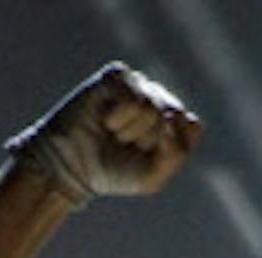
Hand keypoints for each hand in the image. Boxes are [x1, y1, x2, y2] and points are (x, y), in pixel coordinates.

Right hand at [16, 60, 202, 202]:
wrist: (72, 167)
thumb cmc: (114, 171)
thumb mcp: (153, 177)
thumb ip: (176, 153)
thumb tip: (169, 116)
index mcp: (173, 120)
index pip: (190, 126)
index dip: (169, 146)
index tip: (145, 156)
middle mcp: (157, 97)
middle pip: (171, 117)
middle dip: (146, 141)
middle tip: (124, 144)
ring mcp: (137, 84)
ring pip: (152, 109)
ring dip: (130, 131)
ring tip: (114, 132)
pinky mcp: (116, 76)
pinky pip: (134, 98)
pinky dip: (119, 118)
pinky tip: (106, 120)